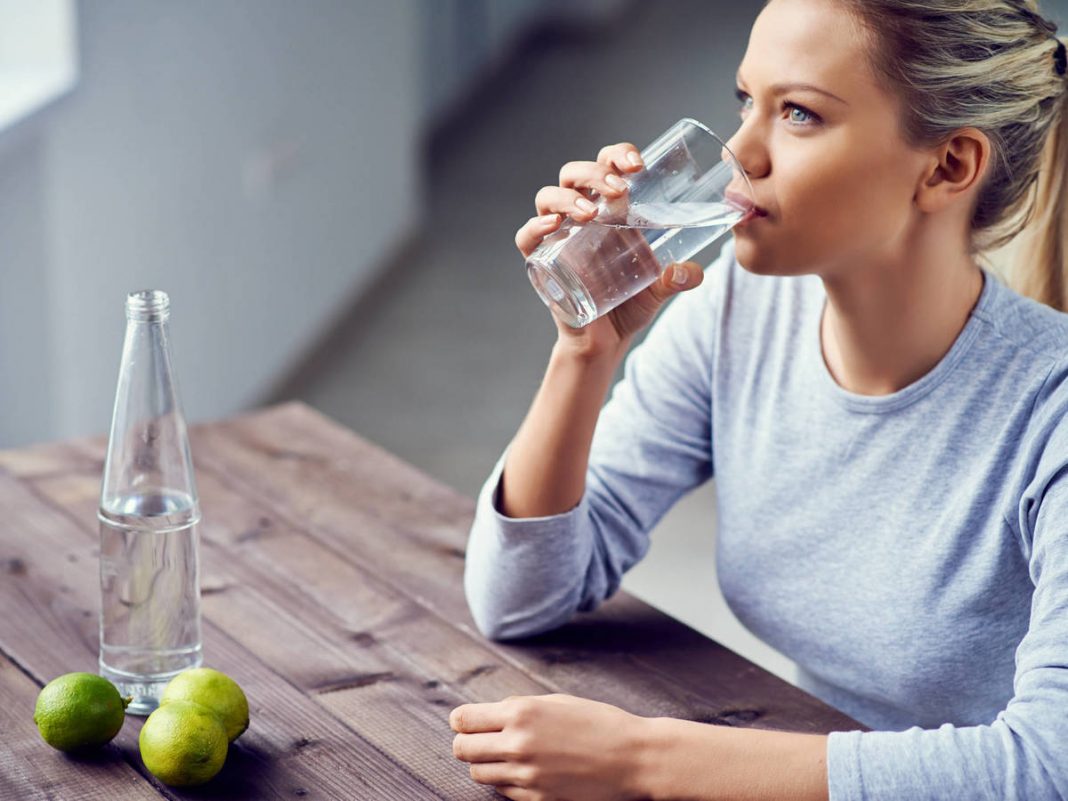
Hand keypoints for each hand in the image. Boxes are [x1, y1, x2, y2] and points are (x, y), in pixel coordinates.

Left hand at [450, 693, 650, 800]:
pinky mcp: (537, 799)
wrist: (633, 758)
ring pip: (478, 774)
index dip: (461, 721)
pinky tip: (526, 772)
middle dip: (466, 744)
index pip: (463, 720)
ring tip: (505, 757)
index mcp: (521, 713)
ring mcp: (526, 775)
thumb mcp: (556, 702)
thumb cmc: (598, 723)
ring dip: (485, 765)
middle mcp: (518, 744)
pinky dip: (507, 782)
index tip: (467, 722)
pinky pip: (503, 792)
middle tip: (480, 741)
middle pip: (462, 749)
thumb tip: (487, 715)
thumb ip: (518, 708)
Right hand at [515, 143, 703, 359]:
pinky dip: (534, 227)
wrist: (605, 341)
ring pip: (548, 197)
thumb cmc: (630, 304)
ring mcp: (557, 237)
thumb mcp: (660, 289)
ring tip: (591, 212)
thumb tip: (692, 272)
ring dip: (568, 197)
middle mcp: (580, 216)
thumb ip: (678, 279)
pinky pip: (526, 237)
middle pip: (574, 173)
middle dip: (595, 172)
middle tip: (619, 190)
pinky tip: (553, 226)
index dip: (618, 154)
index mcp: (609, 209)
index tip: (638, 164)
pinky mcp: (541, 262)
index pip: (607, 165)